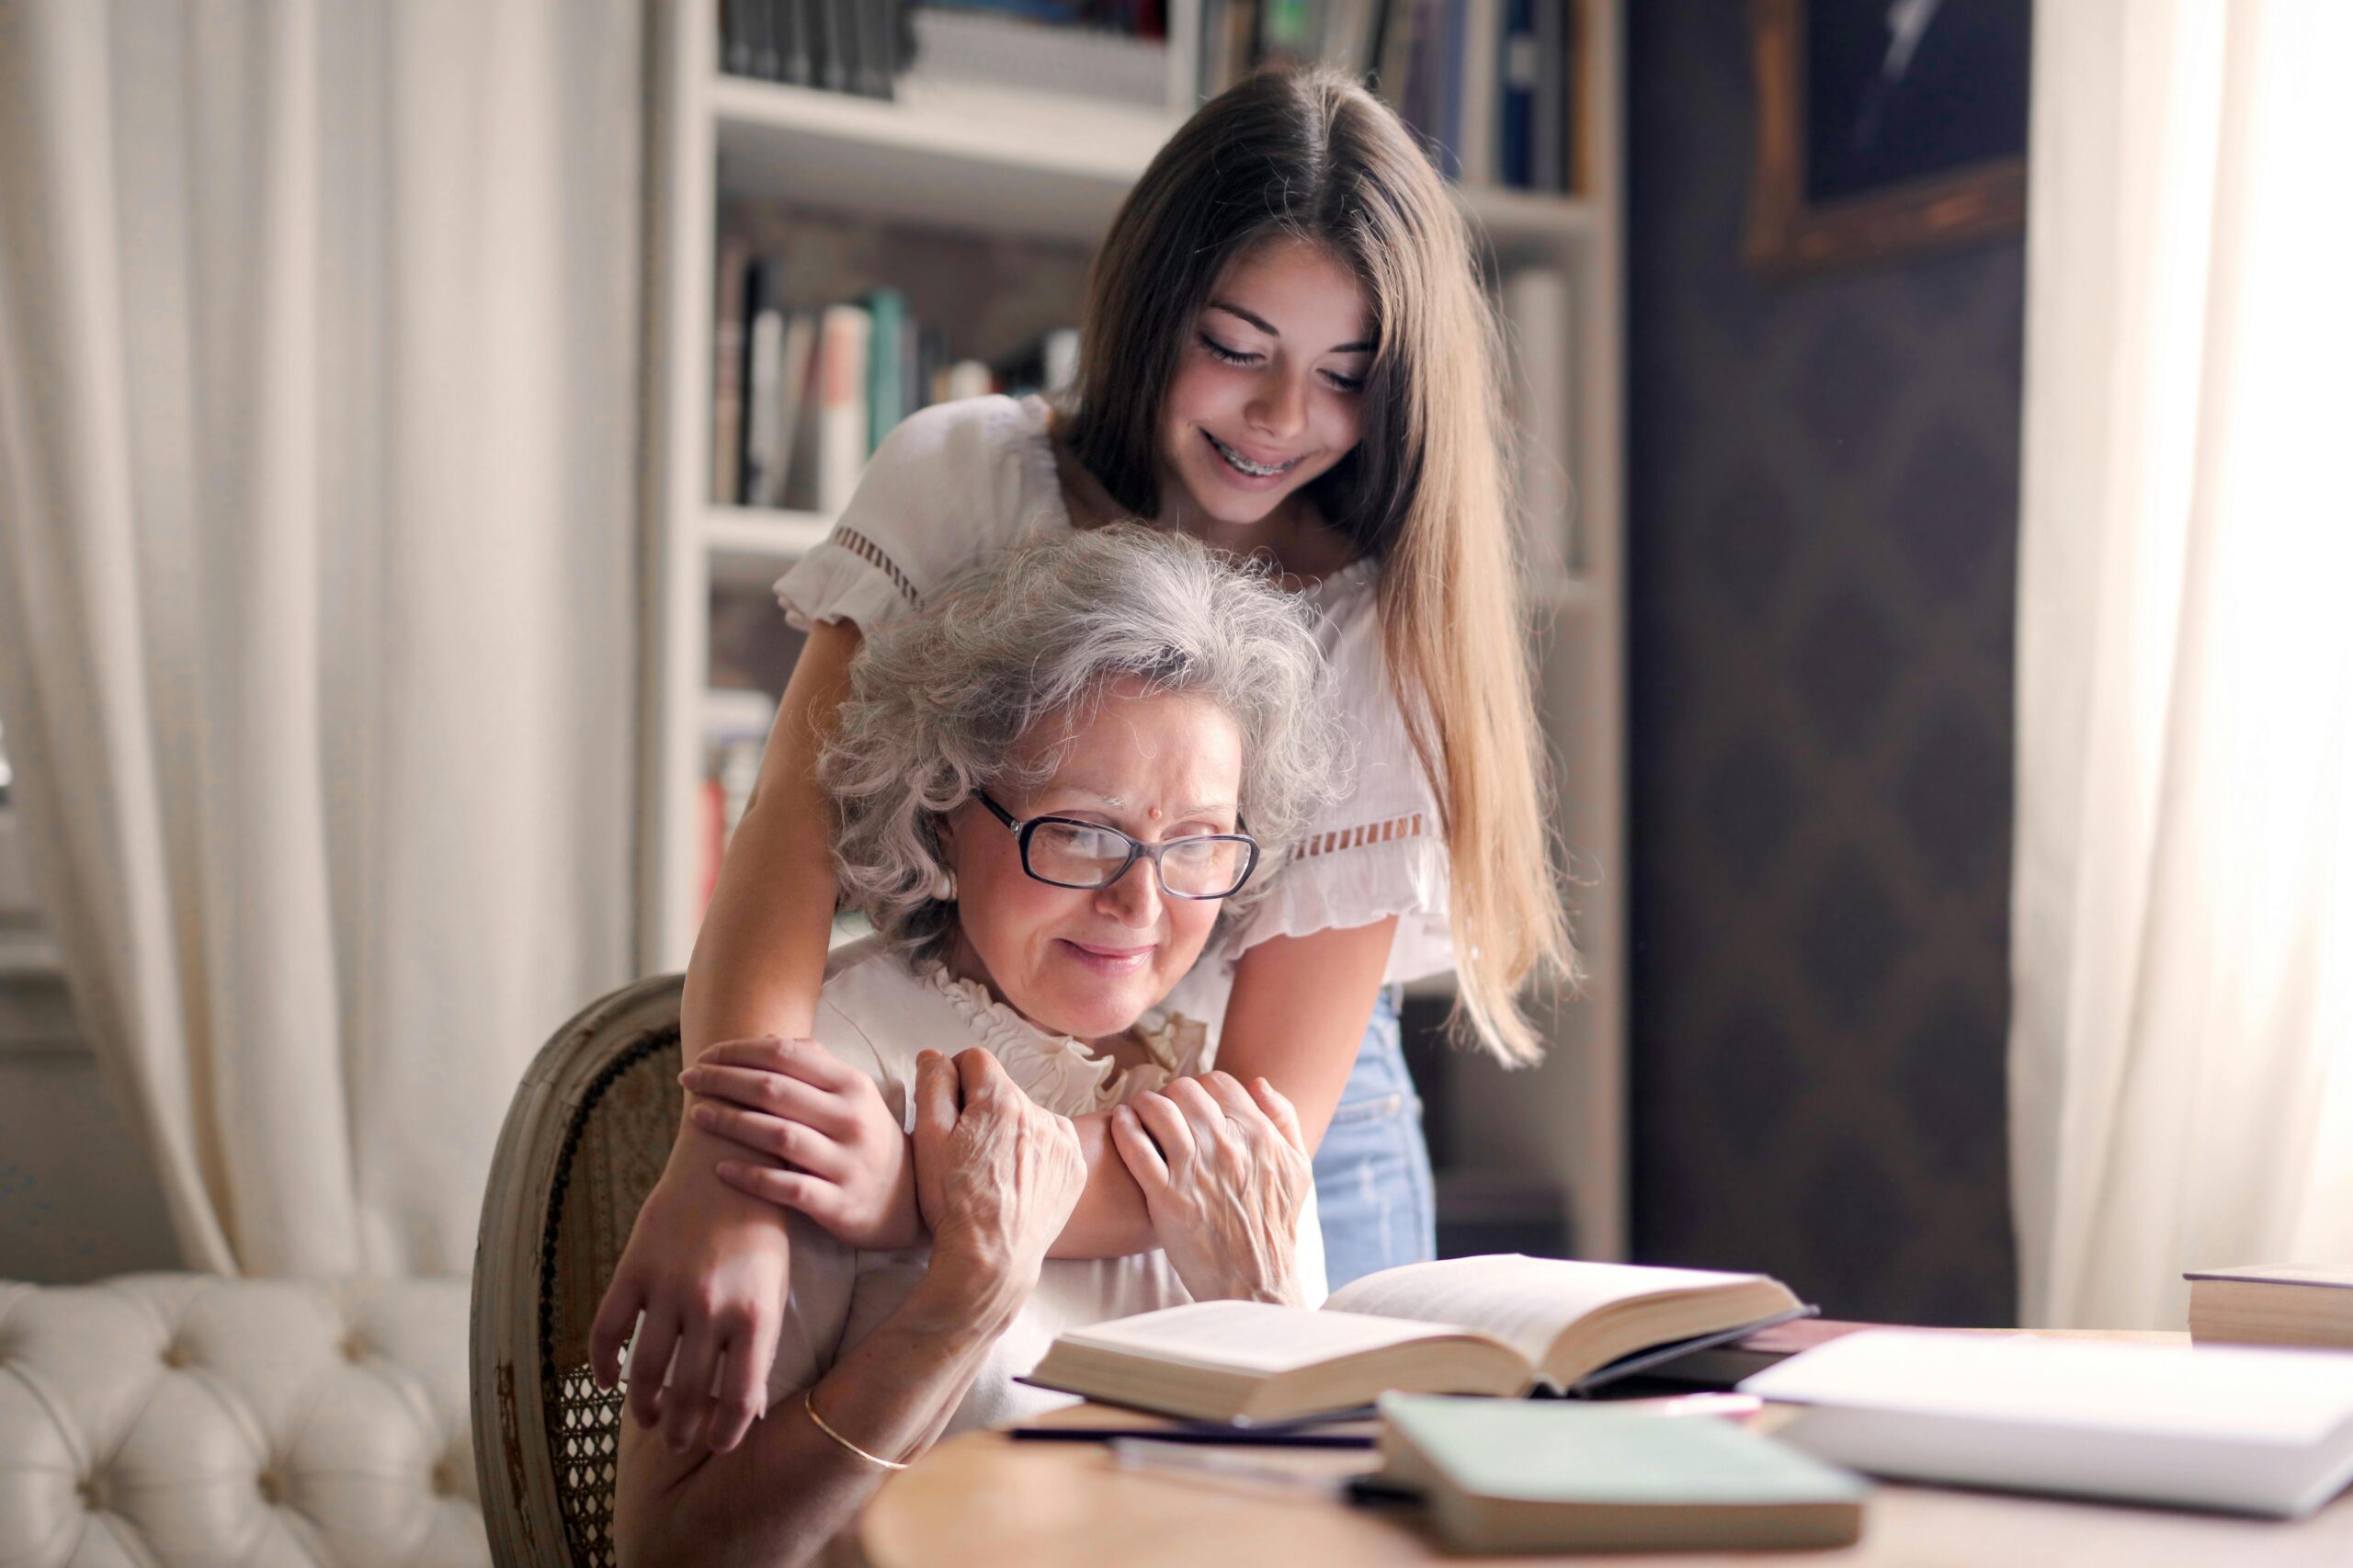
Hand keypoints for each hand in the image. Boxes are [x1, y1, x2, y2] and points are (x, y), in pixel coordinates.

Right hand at [589, 1131, 790, 1455]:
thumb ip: (759, 1342)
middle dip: (684, 1429)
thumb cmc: (761, 1228)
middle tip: (679, 1443)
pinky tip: (607, 1381)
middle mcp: (711, 1306)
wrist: (730, 1159)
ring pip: (645, 1371)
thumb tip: (744, 1406)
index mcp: (756, 1314)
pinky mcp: (634, 1267)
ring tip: (650, 1419)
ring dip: (645, 1406)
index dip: (726, 1432)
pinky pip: (608, 1329)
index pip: (739, 1397)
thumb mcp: (774, 1284)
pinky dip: (603, 1363)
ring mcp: (669, 1287)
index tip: (718, 1444)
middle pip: (689, 1392)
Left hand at [683, 1037, 921, 1249]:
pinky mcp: (838, 1203)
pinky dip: (751, 1177)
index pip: (787, 1055)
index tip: (706, 1055)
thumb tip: (767, 1039)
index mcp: (853, 1085)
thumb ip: (816, 1066)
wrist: (908, 1202)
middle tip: (688, 1078)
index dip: (739, 1052)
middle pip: (775, 1091)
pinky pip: (787, 1188)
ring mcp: (846, 1162)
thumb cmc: (867, 1140)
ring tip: (695, 1116)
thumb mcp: (855, 1096)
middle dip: (723, 1081)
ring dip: (730, 1123)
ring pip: (778, 1136)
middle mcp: (851, 1119)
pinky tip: (720, 1169)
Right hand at [911, 1048, 1086, 1301]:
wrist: (992, 1259)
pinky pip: (1052, 1143)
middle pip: (1003, 1091)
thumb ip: (932, 1085)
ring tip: (991, 1171)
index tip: (947, 1110)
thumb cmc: (953, 1201)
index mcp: (1002, 1100)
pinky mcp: (1076, 1167)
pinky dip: (1035, 1153)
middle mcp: (1040, 1112)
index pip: (975, 1060)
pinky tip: (1016, 1181)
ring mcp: (1063, 1141)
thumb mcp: (928, 1139)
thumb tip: (935, 1055)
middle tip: (965, 1150)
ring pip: (1028, 1116)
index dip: (954, 1079)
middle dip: (982, 1109)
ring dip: (1011, 1130)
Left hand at [1110, 1071, 1310, 1305]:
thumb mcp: (1297, 1170)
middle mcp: (1225, 1146)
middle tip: (1163, 1111)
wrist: (1255, 1281)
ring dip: (1143, 1105)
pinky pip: (1135, 1146)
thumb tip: (1259, 1083)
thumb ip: (1283, 1119)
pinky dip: (1124, 1127)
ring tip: (1137, 1114)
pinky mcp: (1165, 1196)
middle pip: (1184, 1090)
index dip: (1202, 1088)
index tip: (1192, 1104)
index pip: (1219, 1082)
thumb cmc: (1276, 1228)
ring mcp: (1194, 1169)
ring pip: (1157, 1109)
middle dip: (1171, 1095)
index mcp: (1258, 1135)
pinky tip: (1121, 1124)